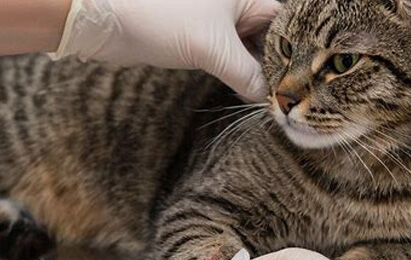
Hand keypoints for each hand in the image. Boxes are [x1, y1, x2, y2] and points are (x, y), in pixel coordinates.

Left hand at [51, 0, 278, 100]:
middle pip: (267, 38)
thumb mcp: (213, 49)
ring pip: (247, 50)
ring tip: (268, 99)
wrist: (110, 22)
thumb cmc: (162, 18)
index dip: (293, 53)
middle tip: (285, 97)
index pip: (282, 24)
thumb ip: (246, 74)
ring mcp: (216, 22)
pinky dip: (236, 74)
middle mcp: (234, 6)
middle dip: (275, 66)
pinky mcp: (199, 39)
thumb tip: (266, 98)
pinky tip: (244, 92)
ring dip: (255, 74)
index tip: (300, 82)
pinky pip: (227, 57)